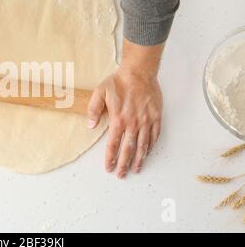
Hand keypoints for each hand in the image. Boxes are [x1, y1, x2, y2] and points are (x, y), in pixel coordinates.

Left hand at [87, 39, 163, 177]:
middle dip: (124, 164)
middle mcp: (133, 123)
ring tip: (136, 169)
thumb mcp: (99, 93)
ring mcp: (146, 121)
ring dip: (139, 159)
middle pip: (128, 149)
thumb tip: (90, 126)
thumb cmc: (118, 82)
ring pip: (143, 145)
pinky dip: (151, 146)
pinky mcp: (156, 116)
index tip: (109, 167)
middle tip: (122, 174)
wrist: (139, 71)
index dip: (111, 158)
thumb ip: (93, 110)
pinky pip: (154, 135)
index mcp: (118, 119)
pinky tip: (148, 153)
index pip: (113, 144)